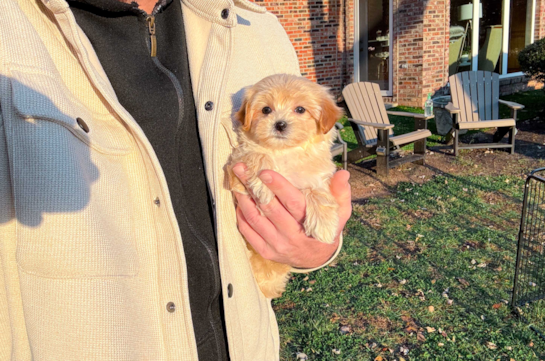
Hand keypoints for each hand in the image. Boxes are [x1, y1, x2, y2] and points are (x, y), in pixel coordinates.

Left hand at [232, 163, 351, 268]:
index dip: (278, 186)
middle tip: (241, 169)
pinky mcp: (266, 251)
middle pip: (269, 208)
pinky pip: (248, 233)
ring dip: (243, 200)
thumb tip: (342, 174)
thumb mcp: (340, 214)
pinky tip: (239, 202)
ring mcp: (277, 245)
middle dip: (253, 186)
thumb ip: (341, 194)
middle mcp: (291, 235)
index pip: (292, 202)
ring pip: (255, 220)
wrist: (317, 259)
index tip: (264, 172)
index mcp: (310, 223)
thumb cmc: (326, 230)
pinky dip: (241, 216)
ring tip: (237, 183)